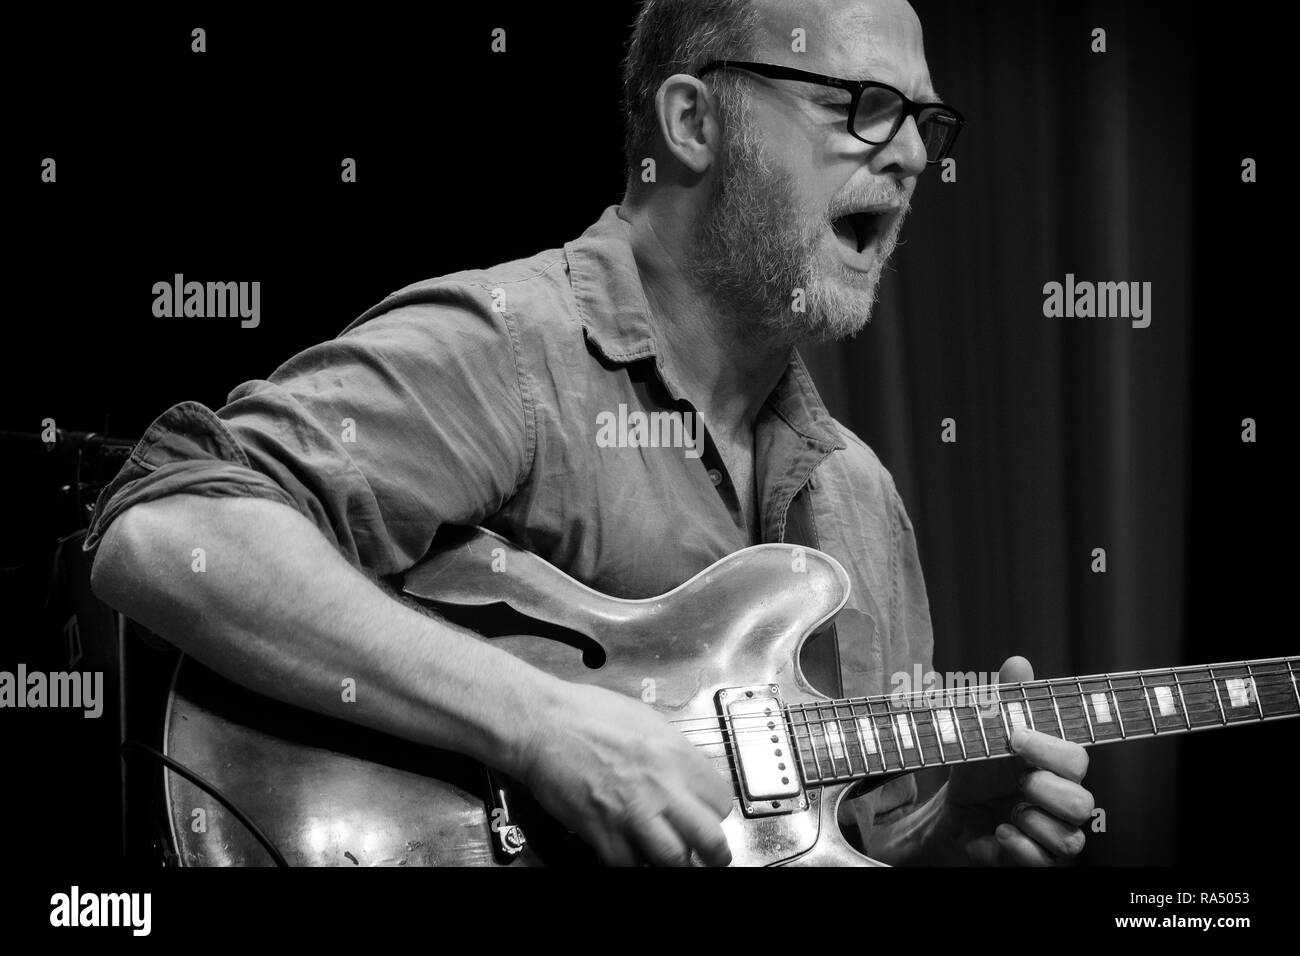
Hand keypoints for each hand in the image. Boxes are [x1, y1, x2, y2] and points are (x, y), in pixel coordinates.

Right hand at [517, 680, 734, 865]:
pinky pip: (628, 864)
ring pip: (673, 860)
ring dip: (674, 862)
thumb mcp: (646, 719)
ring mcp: (631, 813)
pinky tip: (632, 852)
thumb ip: (672, 751)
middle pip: (709, 839)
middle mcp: (660, 786)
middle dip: (714, 854)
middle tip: (710, 857)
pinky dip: (633, 863)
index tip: (707, 816)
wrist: (543, 723)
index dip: (714, 813)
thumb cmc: (586, 713)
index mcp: (675, 755)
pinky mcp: (600, 831)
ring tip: (670, 857)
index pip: (720, 801)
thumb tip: (687, 773)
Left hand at [944, 656, 1094, 864]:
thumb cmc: (978, 771)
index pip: (1076, 758)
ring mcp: (1057, 834)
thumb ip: (1007, 699)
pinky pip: (1046, 861)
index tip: (1014, 738)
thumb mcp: (984, 731)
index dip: (1047, 748)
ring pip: (1069, 837)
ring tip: (1007, 810)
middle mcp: (1065, 801)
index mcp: (1057, 767)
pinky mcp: (1044, 861)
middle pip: (1081, 801)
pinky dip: (1019, 846)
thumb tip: (1019, 663)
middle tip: (1014, 782)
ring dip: (1029, 820)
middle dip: (1040, 789)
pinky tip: (1000, 831)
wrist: (952, 813)